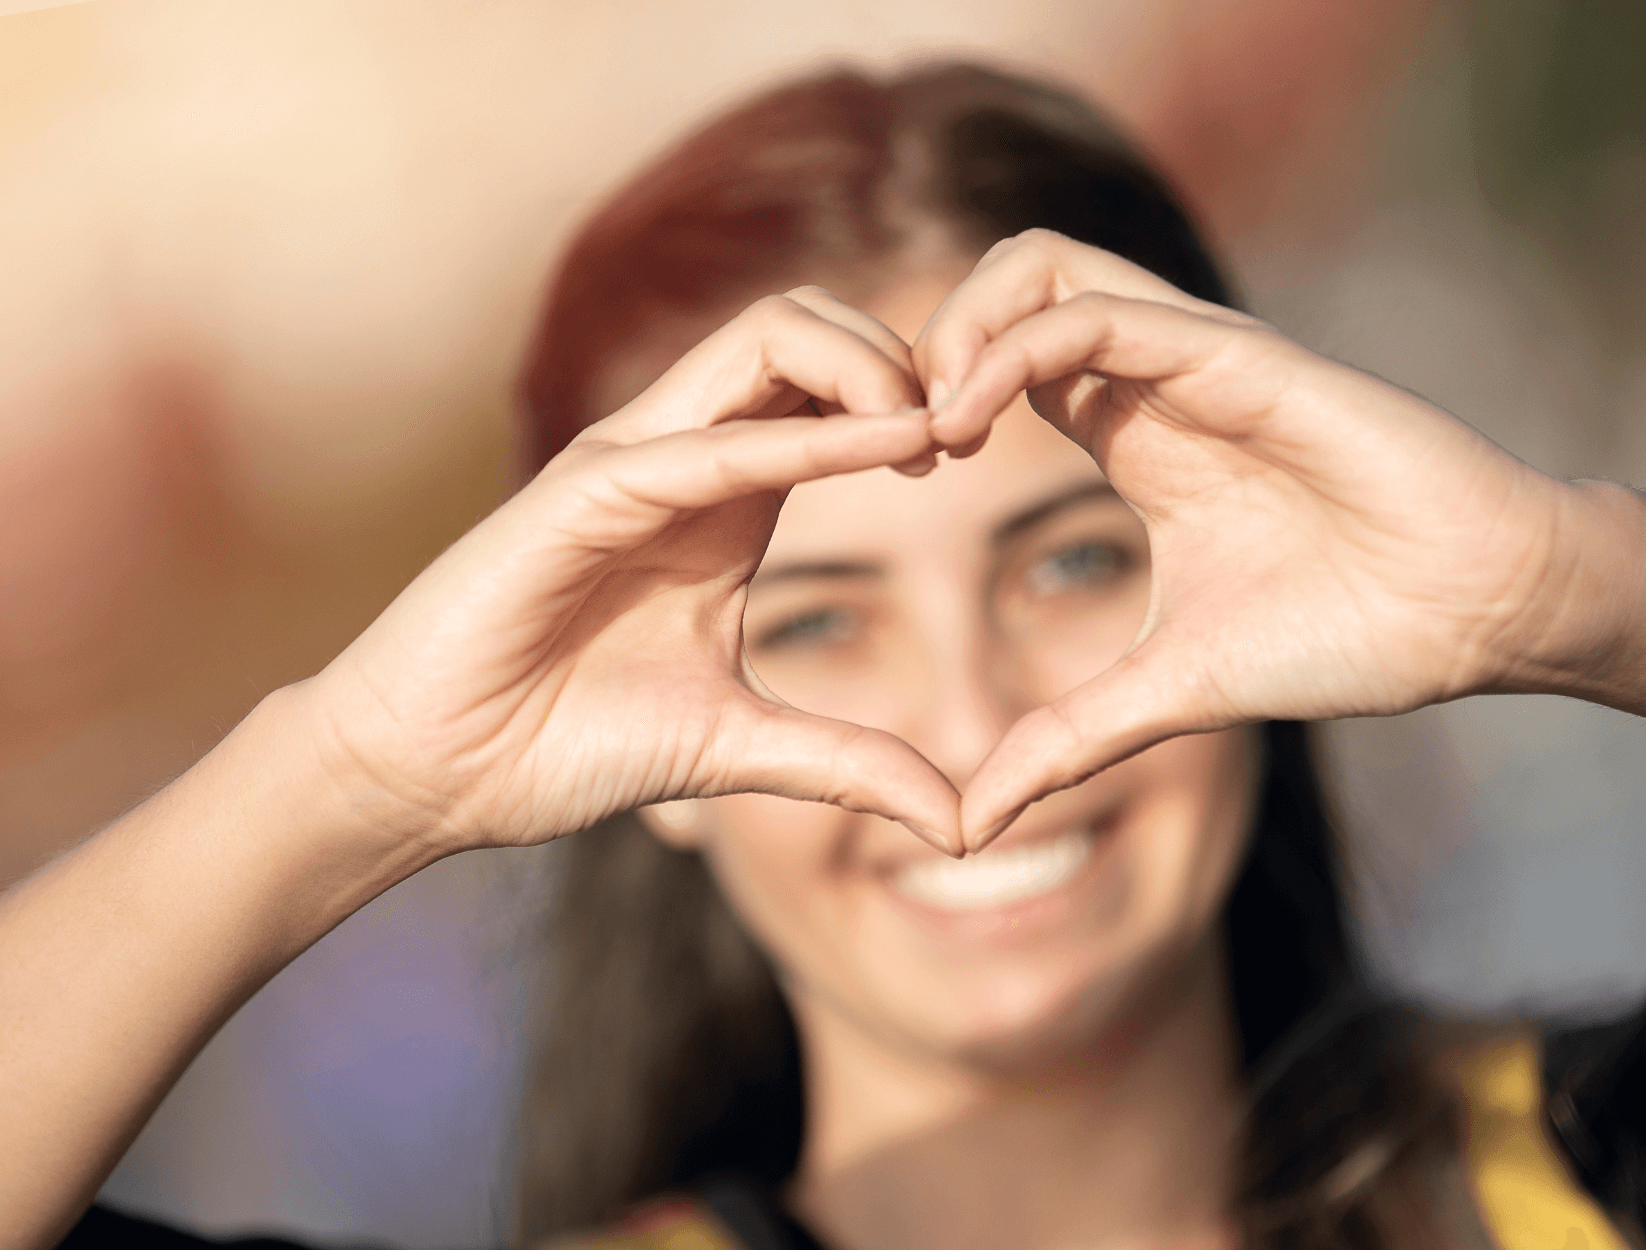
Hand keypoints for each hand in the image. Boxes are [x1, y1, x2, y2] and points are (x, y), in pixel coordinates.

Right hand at [303, 289, 961, 854]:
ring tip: (934, 428)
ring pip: (762, 340)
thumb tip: (961, 825)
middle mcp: (684, 458)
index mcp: (725, 497)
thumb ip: (849, 765)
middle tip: (965, 426)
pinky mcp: (578, 495)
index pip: (828, 384)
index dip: (911, 396)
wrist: (434, 775)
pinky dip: (803, 438)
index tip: (974, 452)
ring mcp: (631, 464)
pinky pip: (706, 442)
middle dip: (901, 352)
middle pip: (804, 327)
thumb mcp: (738, 750)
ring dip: (865, 366)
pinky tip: (887, 450)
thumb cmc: (561, 744)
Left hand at [915, 231, 1593, 847]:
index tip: (889, 479)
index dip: (930, 400)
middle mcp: (1156, 381)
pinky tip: (966, 418)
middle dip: (924, 341)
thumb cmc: (1348, 634)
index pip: (1003, 362)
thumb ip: (1066, 743)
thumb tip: (971, 828)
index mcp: (1135, 436)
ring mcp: (1195, 358)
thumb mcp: (1169, 693)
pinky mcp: (1238, 356)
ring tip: (922, 422)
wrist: (1480, 612)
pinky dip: (1013, 347)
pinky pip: (1100, 312)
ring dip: (957, 327)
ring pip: (1042, 267)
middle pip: (1009, 286)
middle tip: (888, 438)